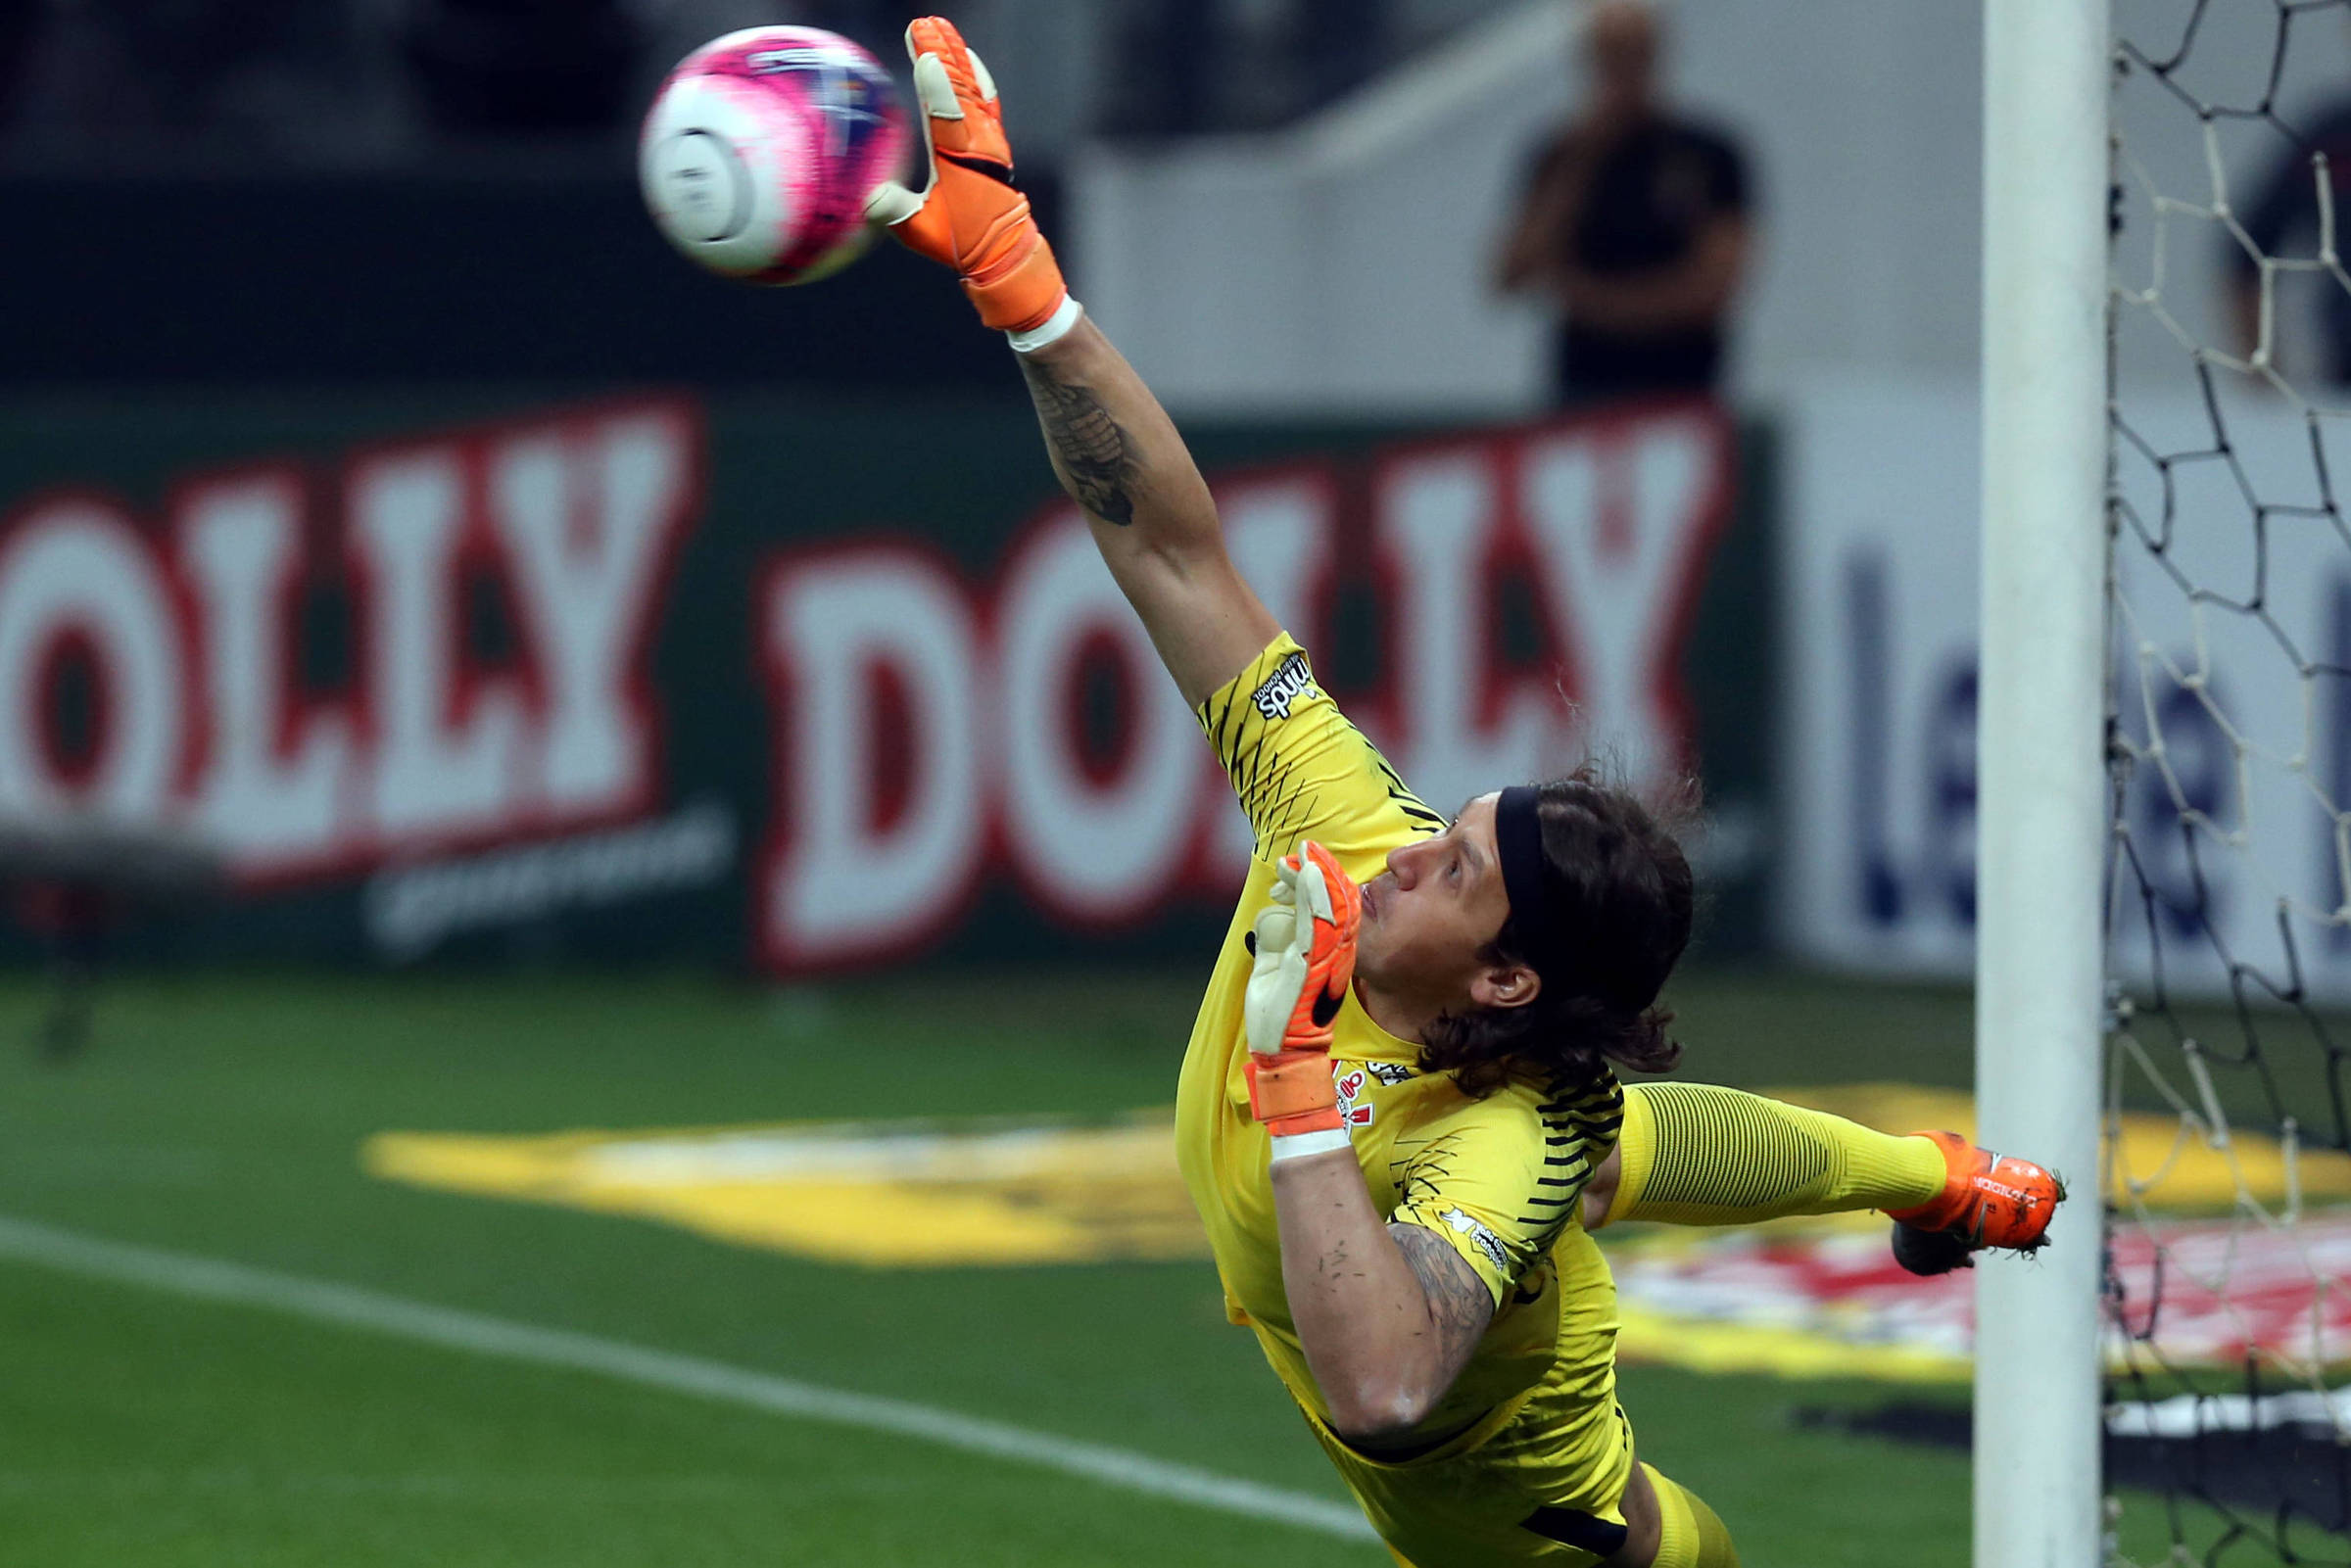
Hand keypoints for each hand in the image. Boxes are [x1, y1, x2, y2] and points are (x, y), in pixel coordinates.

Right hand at [863, 16, 1069, 334]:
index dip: (937, 85)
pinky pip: (985, 96)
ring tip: (937, 26)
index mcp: (959, 163)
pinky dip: (974, 71)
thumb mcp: (918, 231)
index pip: (948, 116)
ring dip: (954, 54)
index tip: (925, 56)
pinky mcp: (993, 139)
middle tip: (923, 24)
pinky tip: (964, 54)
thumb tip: (869, 198)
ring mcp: (989, 139)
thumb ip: (894, 211)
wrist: (1003, 251)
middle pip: (961, 88)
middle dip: (942, 53)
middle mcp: (978, 145)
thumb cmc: (958, 242)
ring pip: (973, 85)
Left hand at [1242, 842, 1361, 1135]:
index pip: (1332, 907)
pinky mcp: (1316, 964)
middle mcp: (1335, 953)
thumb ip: (1276, 937)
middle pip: (1338, 901)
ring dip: (1316, 876)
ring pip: (1332, 907)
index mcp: (1327, 952)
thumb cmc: (1279, 1012)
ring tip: (1301, 856)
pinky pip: (1320, 924)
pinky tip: (1306, 874)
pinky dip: (1315, 895)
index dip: (1318, 880)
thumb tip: (1272, 911)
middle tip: (1301, 850)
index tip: (1295, 862)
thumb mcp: (1273, 964)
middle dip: (1320, 870)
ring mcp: (1328, 958)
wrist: (1283, 1050)